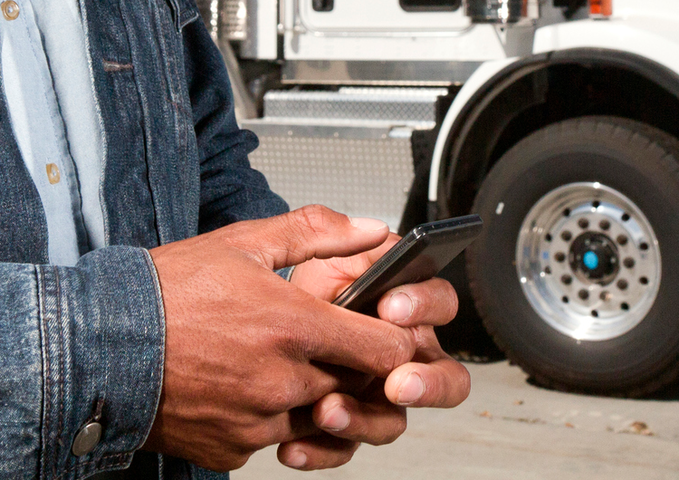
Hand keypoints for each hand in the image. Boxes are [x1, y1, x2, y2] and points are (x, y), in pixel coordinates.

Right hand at [143, 206, 421, 470]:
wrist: (99, 346)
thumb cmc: (164, 293)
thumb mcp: (243, 243)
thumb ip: (316, 233)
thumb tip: (369, 229)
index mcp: (293, 325)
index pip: (385, 349)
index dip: (392, 339)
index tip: (382, 328)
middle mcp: (282, 380)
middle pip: (354, 385)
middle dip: (348, 365)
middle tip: (319, 339)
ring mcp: (257, 423)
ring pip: (314, 414)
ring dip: (306, 391)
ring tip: (269, 357)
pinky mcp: (232, 450)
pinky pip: (271, 439)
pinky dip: (266, 417)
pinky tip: (239, 384)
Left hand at [280, 238, 471, 469]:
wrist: (233, 332)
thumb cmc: (282, 291)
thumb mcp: (301, 253)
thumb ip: (330, 233)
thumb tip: (370, 228)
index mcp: (402, 306)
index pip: (439, 303)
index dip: (422, 305)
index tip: (390, 309)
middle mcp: (400, 354)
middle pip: (445, 376)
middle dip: (428, 383)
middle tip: (396, 382)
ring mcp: (376, 394)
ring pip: (395, 419)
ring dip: (365, 419)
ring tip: (327, 411)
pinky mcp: (345, 425)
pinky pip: (347, 448)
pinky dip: (322, 451)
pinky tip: (295, 445)